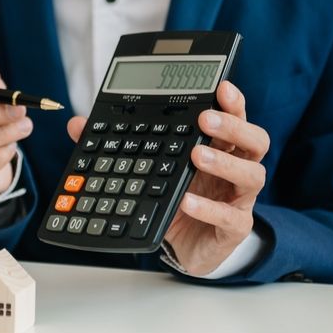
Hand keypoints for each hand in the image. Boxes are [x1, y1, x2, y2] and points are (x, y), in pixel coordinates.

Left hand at [66, 81, 269, 275]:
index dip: (233, 102)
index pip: (235, 118)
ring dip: (225, 162)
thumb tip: (78, 125)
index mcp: (220, 147)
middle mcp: (236, 168)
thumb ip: (116, 144)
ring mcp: (239, 198)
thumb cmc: (177, 200)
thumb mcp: (149, 170)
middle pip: (255, 140)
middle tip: (205, 117)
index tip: (221, 86)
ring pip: (252, 174)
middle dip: (233, 125)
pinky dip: (209, 208)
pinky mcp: (234, 227)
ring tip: (196, 155)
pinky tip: (187, 201)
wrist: (187, 246)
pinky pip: (231, 217)